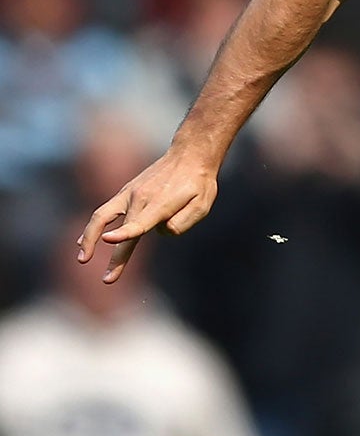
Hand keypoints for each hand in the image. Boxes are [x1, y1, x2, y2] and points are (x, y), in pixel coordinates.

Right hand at [77, 146, 219, 283]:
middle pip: (118, 228)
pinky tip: (84, 240)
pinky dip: (94, 226)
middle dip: (114, 256)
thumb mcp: (202, 204)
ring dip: (89, 237)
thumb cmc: (199, 183)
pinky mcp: (125, 192)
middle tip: (107, 280)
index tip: (108, 241)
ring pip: (101, 216)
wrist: (188, 155)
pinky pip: (104, 211)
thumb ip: (184, 221)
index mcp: (159, 203)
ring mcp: (129, 194)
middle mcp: (139, 198)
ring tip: (82, 257)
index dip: (124, 233)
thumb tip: (162, 231)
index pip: (139, 223)